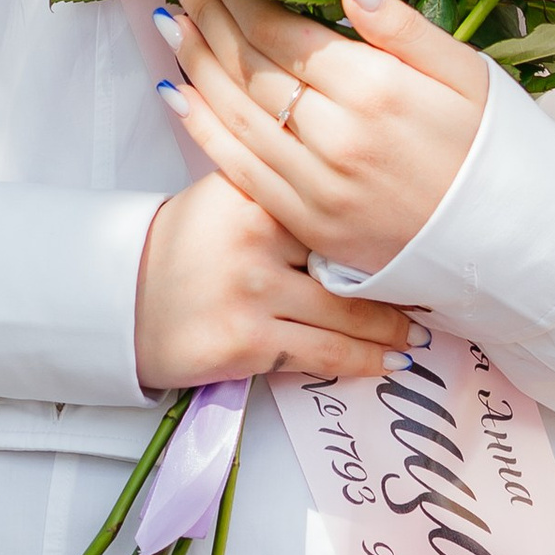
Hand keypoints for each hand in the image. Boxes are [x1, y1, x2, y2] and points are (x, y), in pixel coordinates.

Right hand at [133, 170, 414, 390]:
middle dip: (398, 284)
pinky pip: (322, 355)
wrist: (120, 301)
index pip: (335, 207)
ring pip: (344, 315)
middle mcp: (254, 238)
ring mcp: (250, 293)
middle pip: (347, 262)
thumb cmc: (184, 246)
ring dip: (390, 331)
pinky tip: (389, 363)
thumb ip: (286, 190)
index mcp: (253, 192)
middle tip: (434, 291)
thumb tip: (365, 196)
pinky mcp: (245, 343)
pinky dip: (363, 362)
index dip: (383, 228)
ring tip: (416, 334)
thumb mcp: (227, 197)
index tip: (421, 236)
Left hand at [151, 0, 488, 277]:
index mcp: (376, 90)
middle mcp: (336, 139)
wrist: (511, 244)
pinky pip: (239, 169)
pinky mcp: (308, 223)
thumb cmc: (494, 147)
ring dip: (195, 62)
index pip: (283, 30)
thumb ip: (401, 25)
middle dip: (208, 16)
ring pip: (235, 113)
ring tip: (169, 20)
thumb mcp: (467, 71)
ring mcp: (317, 187)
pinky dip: (201, 127)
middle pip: (250, 67)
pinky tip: (175, 93)